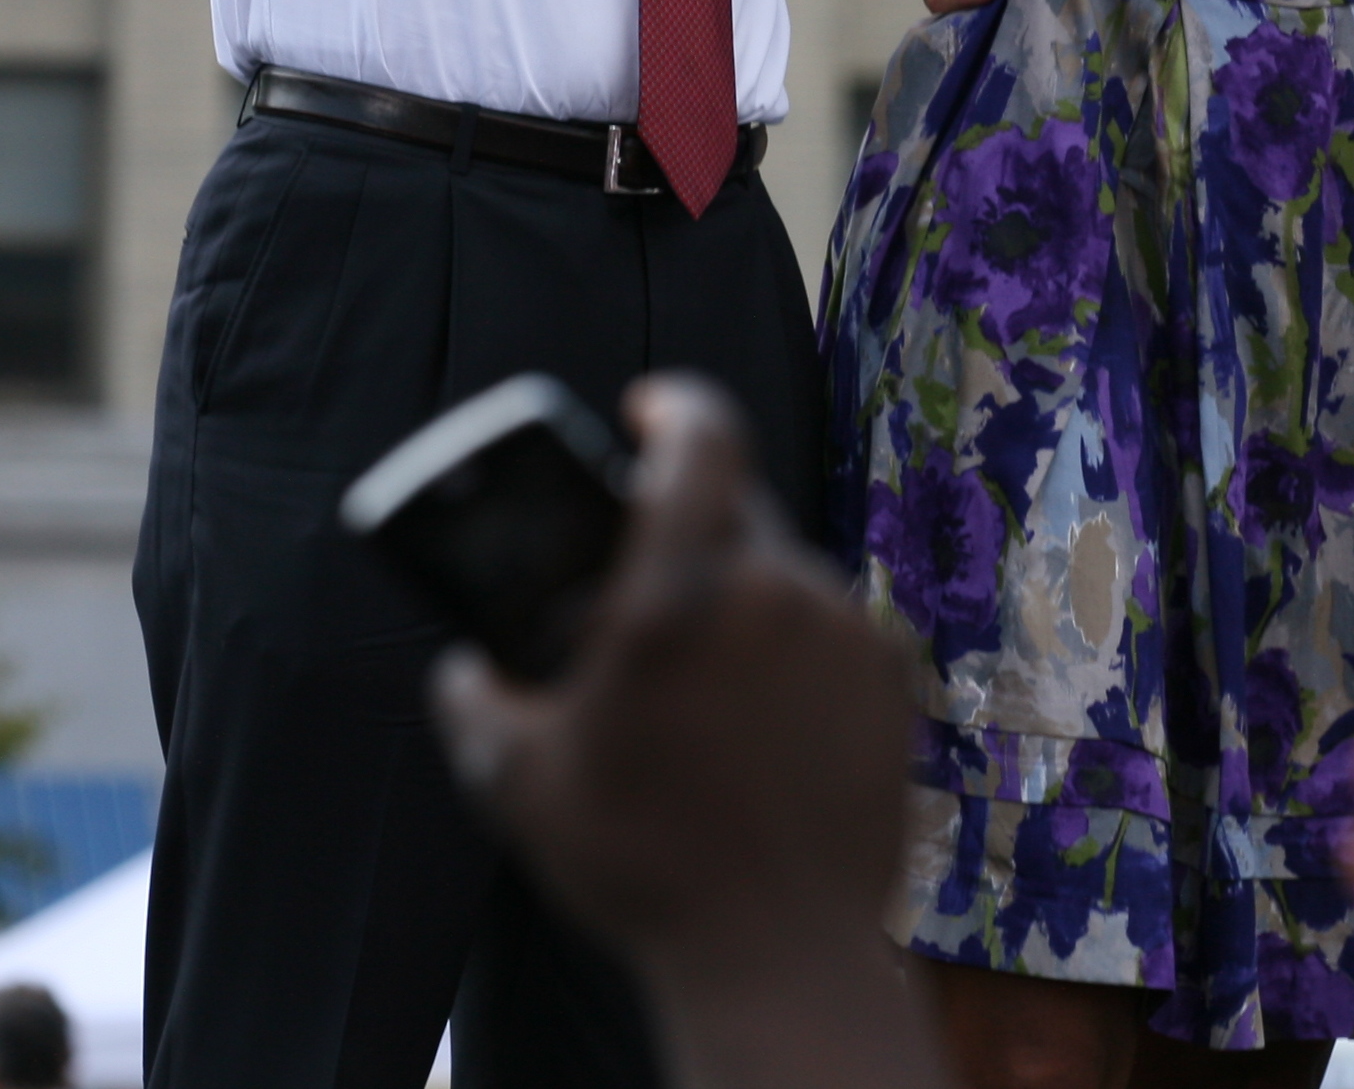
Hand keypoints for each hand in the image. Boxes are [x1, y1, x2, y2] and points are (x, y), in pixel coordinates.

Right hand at [431, 379, 943, 1088]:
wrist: (778, 948)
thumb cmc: (642, 868)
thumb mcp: (520, 787)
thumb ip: (478, 705)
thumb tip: (463, 668)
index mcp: (680, 597)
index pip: (702, 437)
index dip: (675, 404)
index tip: (648, 408)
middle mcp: (774, 592)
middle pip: (737, 511)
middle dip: (691, 534)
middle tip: (649, 590)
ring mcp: (843, 629)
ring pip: (783, 577)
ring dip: (742, 608)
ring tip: (702, 695)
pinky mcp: (890, 673)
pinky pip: (829, 631)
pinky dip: (793, 656)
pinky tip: (760, 726)